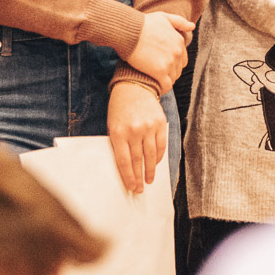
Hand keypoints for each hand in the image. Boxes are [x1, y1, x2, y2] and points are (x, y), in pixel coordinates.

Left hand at [106, 79, 167, 193]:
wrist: (134, 85)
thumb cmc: (120, 108)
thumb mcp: (113, 125)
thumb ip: (119, 144)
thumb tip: (127, 168)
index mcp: (118, 133)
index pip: (124, 162)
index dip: (128, 177)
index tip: (131, 187)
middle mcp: (134, 130)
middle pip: (138, 161)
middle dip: (139, 177)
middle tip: (140, 189)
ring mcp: (148, 127)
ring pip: (151, 155)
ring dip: (150, 170)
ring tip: (149, 180)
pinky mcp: (160, 123)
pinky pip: (161, 145)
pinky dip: (159, 156)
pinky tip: (156, 164)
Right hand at [123, 11, 194, 91]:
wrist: (129, 30)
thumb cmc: (143, 23)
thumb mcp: (164, 17)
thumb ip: (179, 22)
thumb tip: (192, 26)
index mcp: (179, 41)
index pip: (182, 59)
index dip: (172, 64)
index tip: (162, 65)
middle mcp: (177, 53)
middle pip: (177, 70)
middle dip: (169, 73)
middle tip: (156, 74)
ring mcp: (169, 63)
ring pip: (172, 79)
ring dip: (165, 80)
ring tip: (154, 81)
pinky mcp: (160, 72)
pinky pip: (166, 86)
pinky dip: (161, 88)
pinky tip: (154, 87)